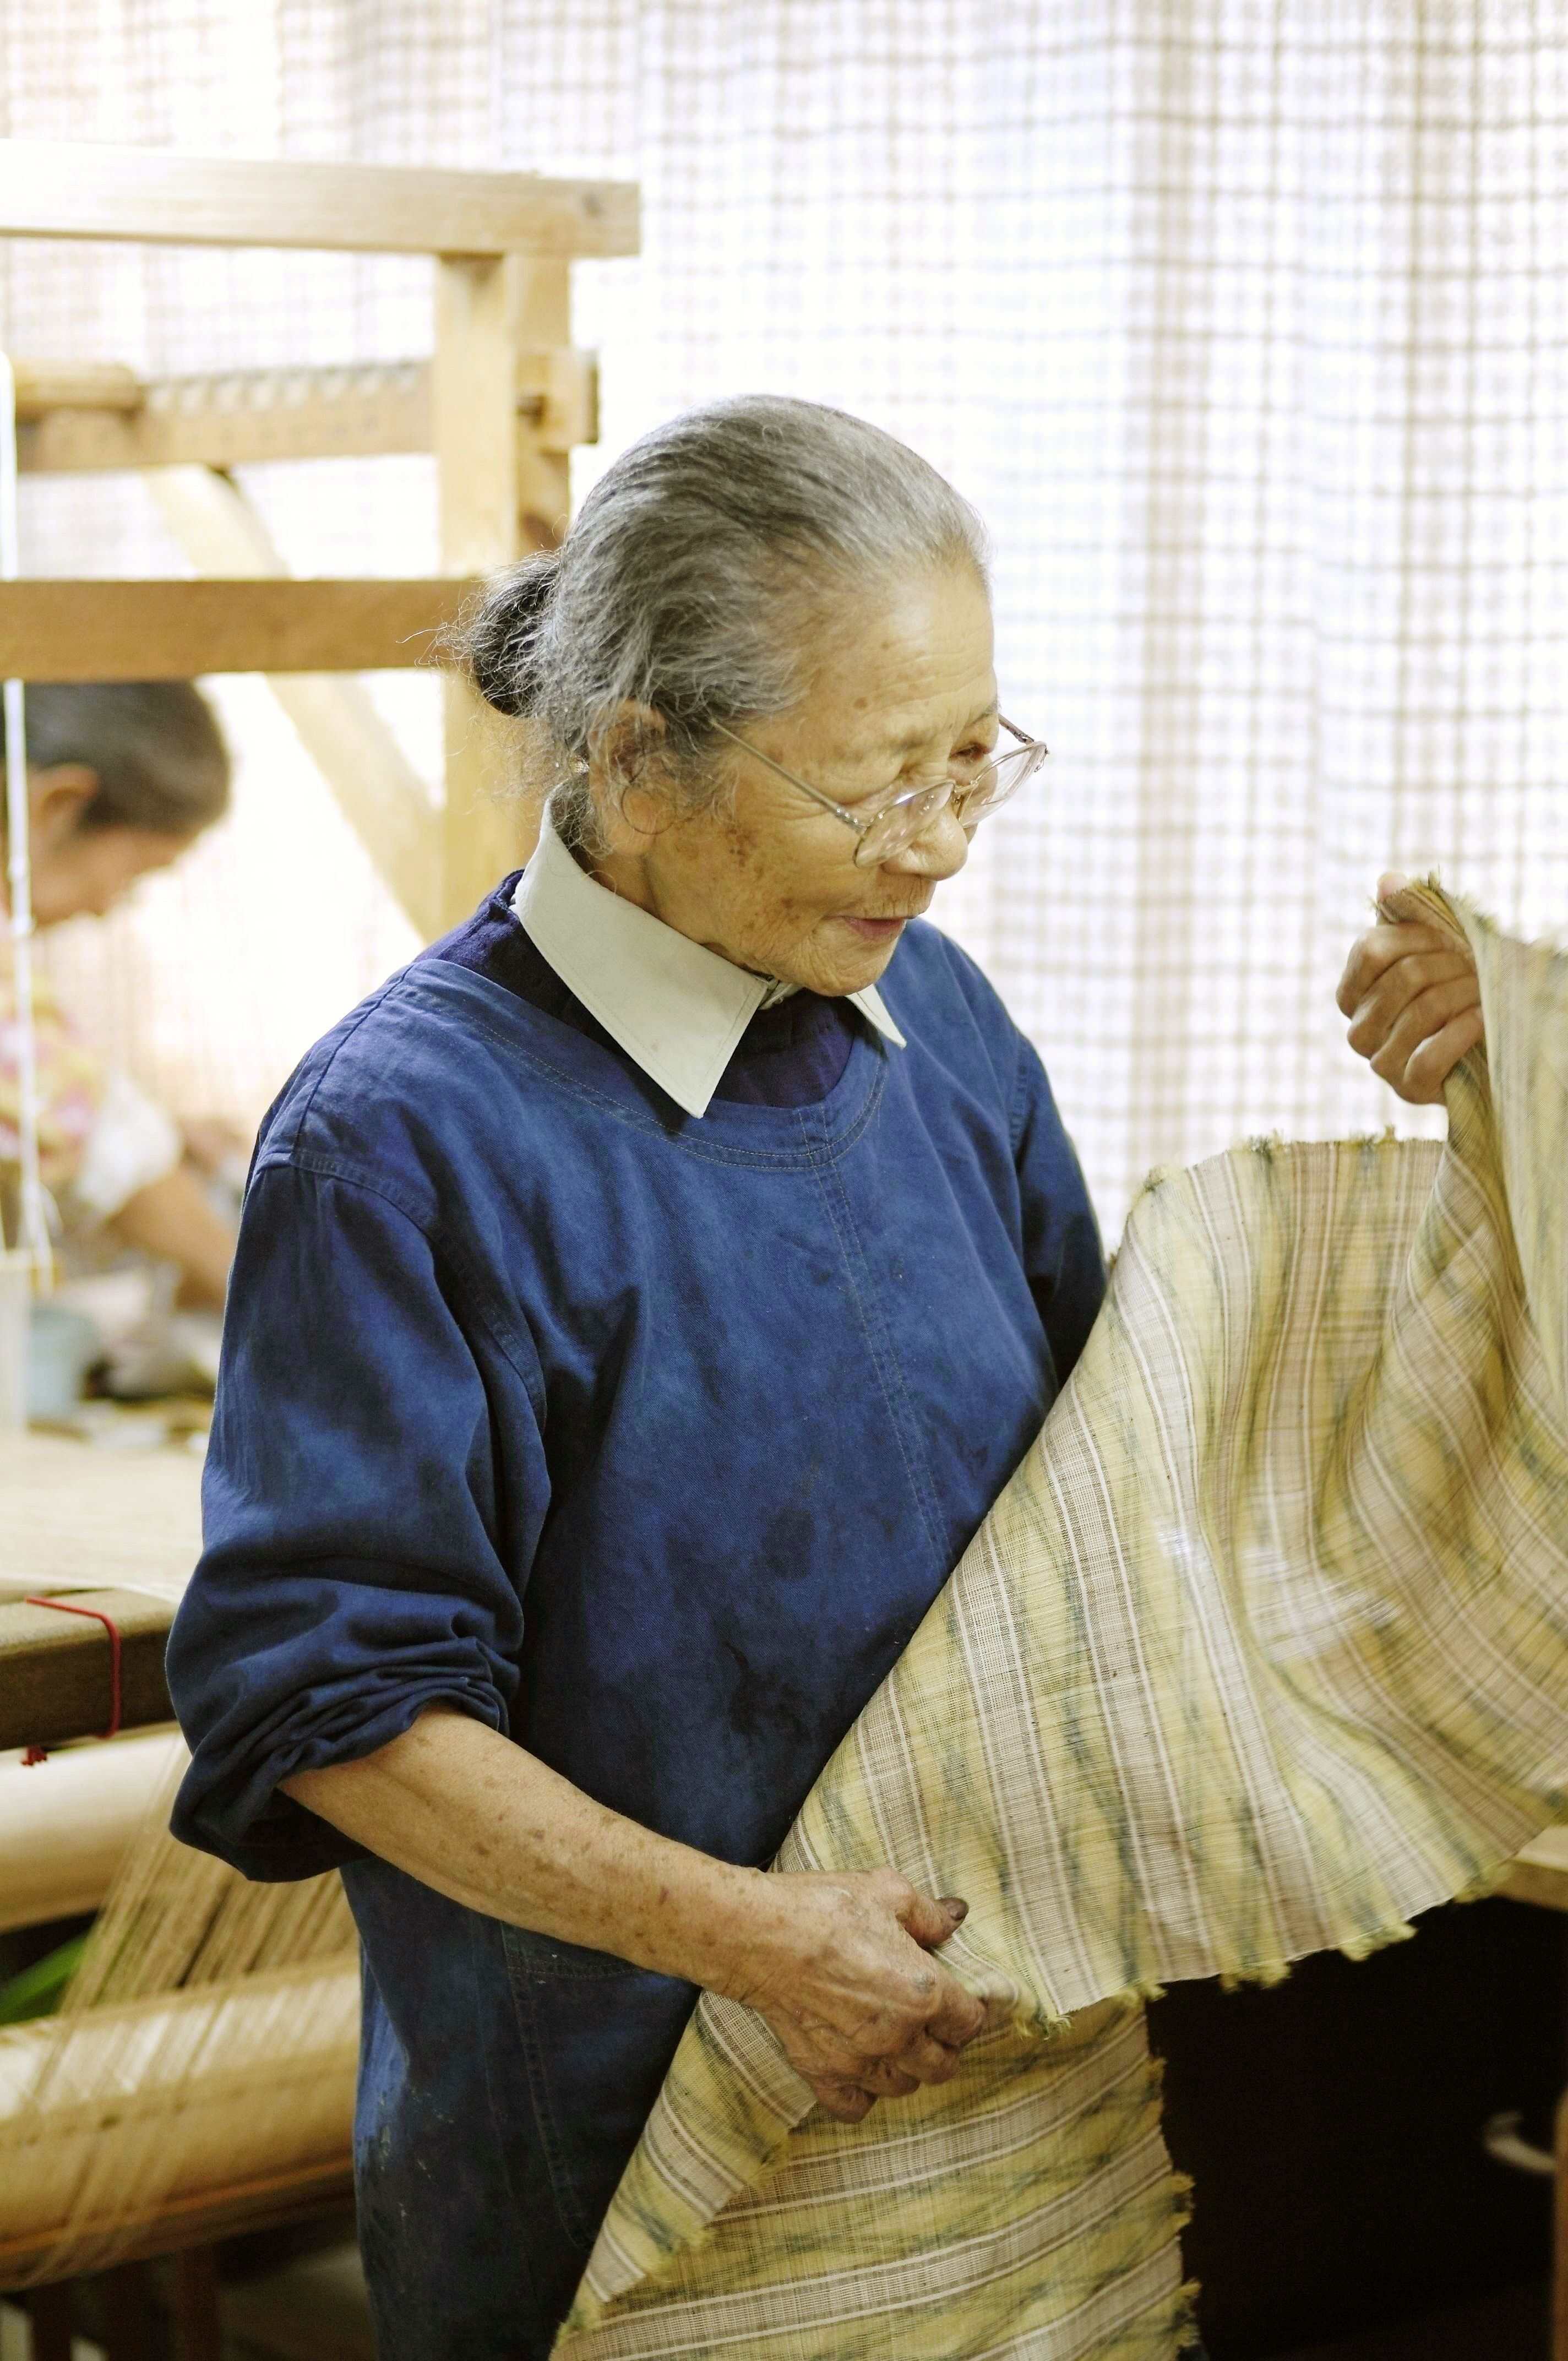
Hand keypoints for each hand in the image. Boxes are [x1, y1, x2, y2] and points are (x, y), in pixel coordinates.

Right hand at [718, 1867, 987, 2123]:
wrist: (761, 1935)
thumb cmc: (826, 1908)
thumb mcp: (888, 1892)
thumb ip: (930, 1913)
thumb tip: (958, 1916)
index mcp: (925, 1994)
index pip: (970, 2022)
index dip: (968, 2008)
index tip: (958, 1998)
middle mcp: (899, 2037)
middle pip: (943, 2065)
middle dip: (944, 2045)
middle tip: (931, 2022)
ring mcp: (859, 2062)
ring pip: (903, 2087)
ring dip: (907, 2068)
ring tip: (896, 2041)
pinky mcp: (822, 2073)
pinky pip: (855, 2107)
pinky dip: (862, 2093)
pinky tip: (860, 2067)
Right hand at [1336, 872, 1483, 1104]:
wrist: (1486, 1043)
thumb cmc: (1456, 989)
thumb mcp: (1436, 946)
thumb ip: (1410, 913)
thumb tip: (1388, 880)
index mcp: (1352, 993)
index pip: (1371, 950)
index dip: (1417, 935)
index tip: (1448, 936)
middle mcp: (1358, 1031)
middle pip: (1402, 977)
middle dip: (1450, 964)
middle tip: (1476, 965)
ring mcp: (1379, 1063)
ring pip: (1421, 1013)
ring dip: (1466, 993)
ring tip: (1485, 990)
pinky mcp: (1407, 1089)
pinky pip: (1431, 1055)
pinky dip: (1464, 1032)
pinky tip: (1483, 1018)